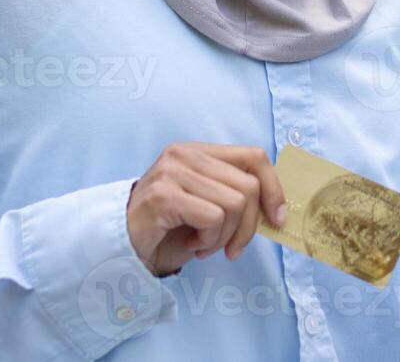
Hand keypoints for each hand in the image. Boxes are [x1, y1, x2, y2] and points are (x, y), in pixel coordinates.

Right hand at [126, 143, 287, 277]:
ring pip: (235, 203)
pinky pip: (214, 218)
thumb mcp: (207, 204)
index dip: (273, 188)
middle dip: (248, 226)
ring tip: (204, 244)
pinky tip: (192, 245)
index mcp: (199, 151)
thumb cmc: (168, 229)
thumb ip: (235, 195)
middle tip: (230, 247)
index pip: (254, 156)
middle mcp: (185, 154)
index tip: (277, 218)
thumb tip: (277, 209)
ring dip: (225, 237)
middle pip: (249, 185)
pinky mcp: (165, 195)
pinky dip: (209, 241)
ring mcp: (173, 172)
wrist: (121, 247)